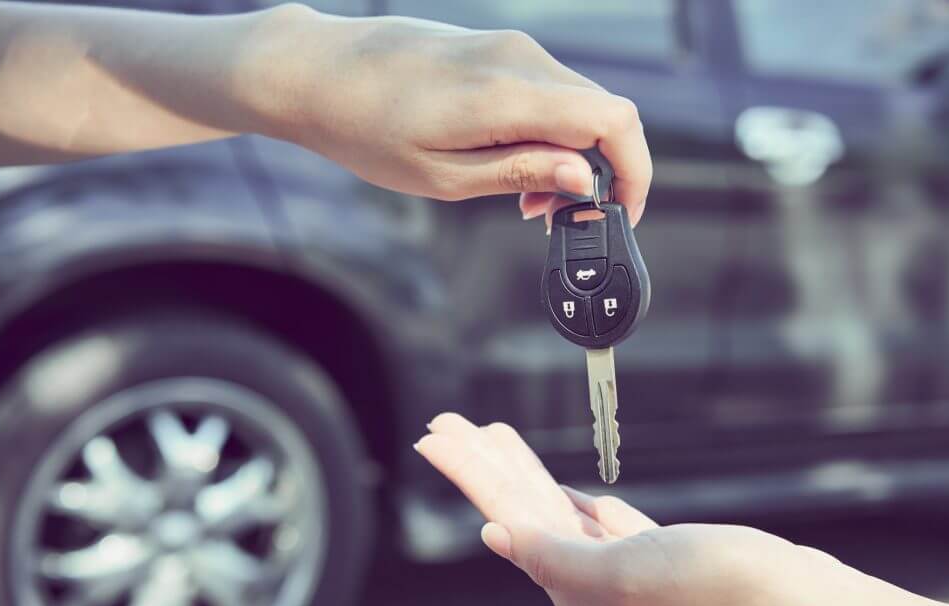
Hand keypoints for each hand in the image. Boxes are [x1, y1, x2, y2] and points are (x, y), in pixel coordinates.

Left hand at [245, 7, 651, 225]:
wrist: (315, 72)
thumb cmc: (364, 129)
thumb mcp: (441, 175)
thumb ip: (521, 172)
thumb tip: (585, 178)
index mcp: (505, 94)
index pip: (612, 121)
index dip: (633, 172)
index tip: (619, 213)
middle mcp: (518, 58)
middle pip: (604, 112)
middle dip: (600, 171)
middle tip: (553, 217)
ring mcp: (509, 46)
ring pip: (578, 102)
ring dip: (572, 154)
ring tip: (525, 198)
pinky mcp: (496, 47)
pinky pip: (549, 89)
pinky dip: (549, 131)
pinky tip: (511, 160)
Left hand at [414, 414, 833, 605]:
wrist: (791, 600)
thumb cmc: (710, 588)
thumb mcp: (619, 573)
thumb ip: (553, 553)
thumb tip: (496, 536)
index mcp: (573, 584)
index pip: (504, 513)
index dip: (468, 471)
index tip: (435, 436)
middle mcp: (591, 578)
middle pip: (521, 506)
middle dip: (484, 463)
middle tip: (448, 423)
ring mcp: (624, 566)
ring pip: (557, 507)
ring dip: (524, 470)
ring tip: (493, 435)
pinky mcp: (658, 553)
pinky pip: (599, 520)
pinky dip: (576, 500)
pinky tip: (562, 492)